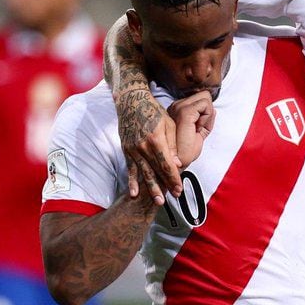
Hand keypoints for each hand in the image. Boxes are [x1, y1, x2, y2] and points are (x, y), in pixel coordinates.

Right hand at [114, 87, 183, 202]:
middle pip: (156, 171)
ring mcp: (133, 149)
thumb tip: (177, 163)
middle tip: (172, 199)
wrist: (131, 102)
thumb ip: (172, 145)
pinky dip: (132, 181)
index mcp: (156, 140)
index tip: (179, 189)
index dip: (174, 178)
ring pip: (143, 173)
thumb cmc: (154, 111)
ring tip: (158, 202)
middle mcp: (143, 147)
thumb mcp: (169, 124)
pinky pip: (130, 168)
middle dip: (165, 186)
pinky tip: (134, 193)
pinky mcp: (126, 150)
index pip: (167, 165)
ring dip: (151, 188)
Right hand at [167, 91, 215, 168]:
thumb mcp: (198, 133)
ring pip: (206, 98)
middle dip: (207, 112)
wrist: (178, 163)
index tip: (196, 130)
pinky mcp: (185, 112)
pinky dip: (207, 118)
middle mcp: (175, 106)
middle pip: (204, 95)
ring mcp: (178, 107)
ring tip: (196, 130)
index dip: (205, 114)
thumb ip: (204, 120)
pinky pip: (206, 105)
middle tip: (197, 129)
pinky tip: (197, 129)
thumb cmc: (186, 152)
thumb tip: (213, 109)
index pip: (200, 98)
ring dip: (207, 115)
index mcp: (177, 109)